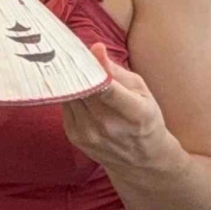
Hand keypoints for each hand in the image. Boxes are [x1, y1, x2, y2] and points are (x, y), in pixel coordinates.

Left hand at [63, 44, 182, 172]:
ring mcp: (88, 134)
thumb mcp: (142, 91)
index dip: (90, 68)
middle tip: (67, 50)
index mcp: (134, 112)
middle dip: (74, 69)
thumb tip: (95, 48)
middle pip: (82, 90)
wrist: (139, 160)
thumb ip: (117, 72)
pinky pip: (66, 108)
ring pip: (70, 98)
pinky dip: (67, 95)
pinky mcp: (74, 137)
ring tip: (67, 64)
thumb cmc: (144, 118)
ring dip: (68, 81)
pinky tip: (71, 85)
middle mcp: (108, 125)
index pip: (107, 88)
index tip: (81, 51)